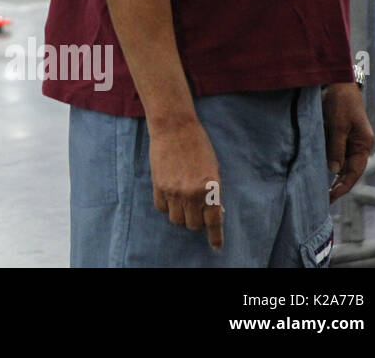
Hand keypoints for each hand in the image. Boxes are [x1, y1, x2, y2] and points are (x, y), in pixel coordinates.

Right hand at [148, 117, 222, 249]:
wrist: (174, 127)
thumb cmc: (198, 145)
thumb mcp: (213, 169)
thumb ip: (213, 191)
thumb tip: (213, 211)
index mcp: (211, 189)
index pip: (214, 222)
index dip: (215, 237)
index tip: (216, 246)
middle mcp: (192, 193)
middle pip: (193, 224)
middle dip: (197, 222)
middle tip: (197, 212)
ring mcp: (173, 190)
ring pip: (176, 219)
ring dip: (181, 215)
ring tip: (182, 204)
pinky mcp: (158, 185)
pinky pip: (161, 207)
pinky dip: (167, 206)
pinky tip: (170, 195)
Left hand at [323, 82, 373, 200]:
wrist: (335, 82)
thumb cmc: (340, 102)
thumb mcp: (338, 125)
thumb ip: (336, 147)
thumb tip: (333, 170)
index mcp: (363, 144)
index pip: (354, 171)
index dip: (344, 185)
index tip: (332, 196)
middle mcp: (356, 145)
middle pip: (348, 170)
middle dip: (337, 184)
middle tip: (323, 199)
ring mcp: (346, 141)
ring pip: (339, 163)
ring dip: (330, 175)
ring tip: (317, 190)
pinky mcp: (335, 135)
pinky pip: (331, 153)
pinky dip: (325, 163)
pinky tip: (315, 171)